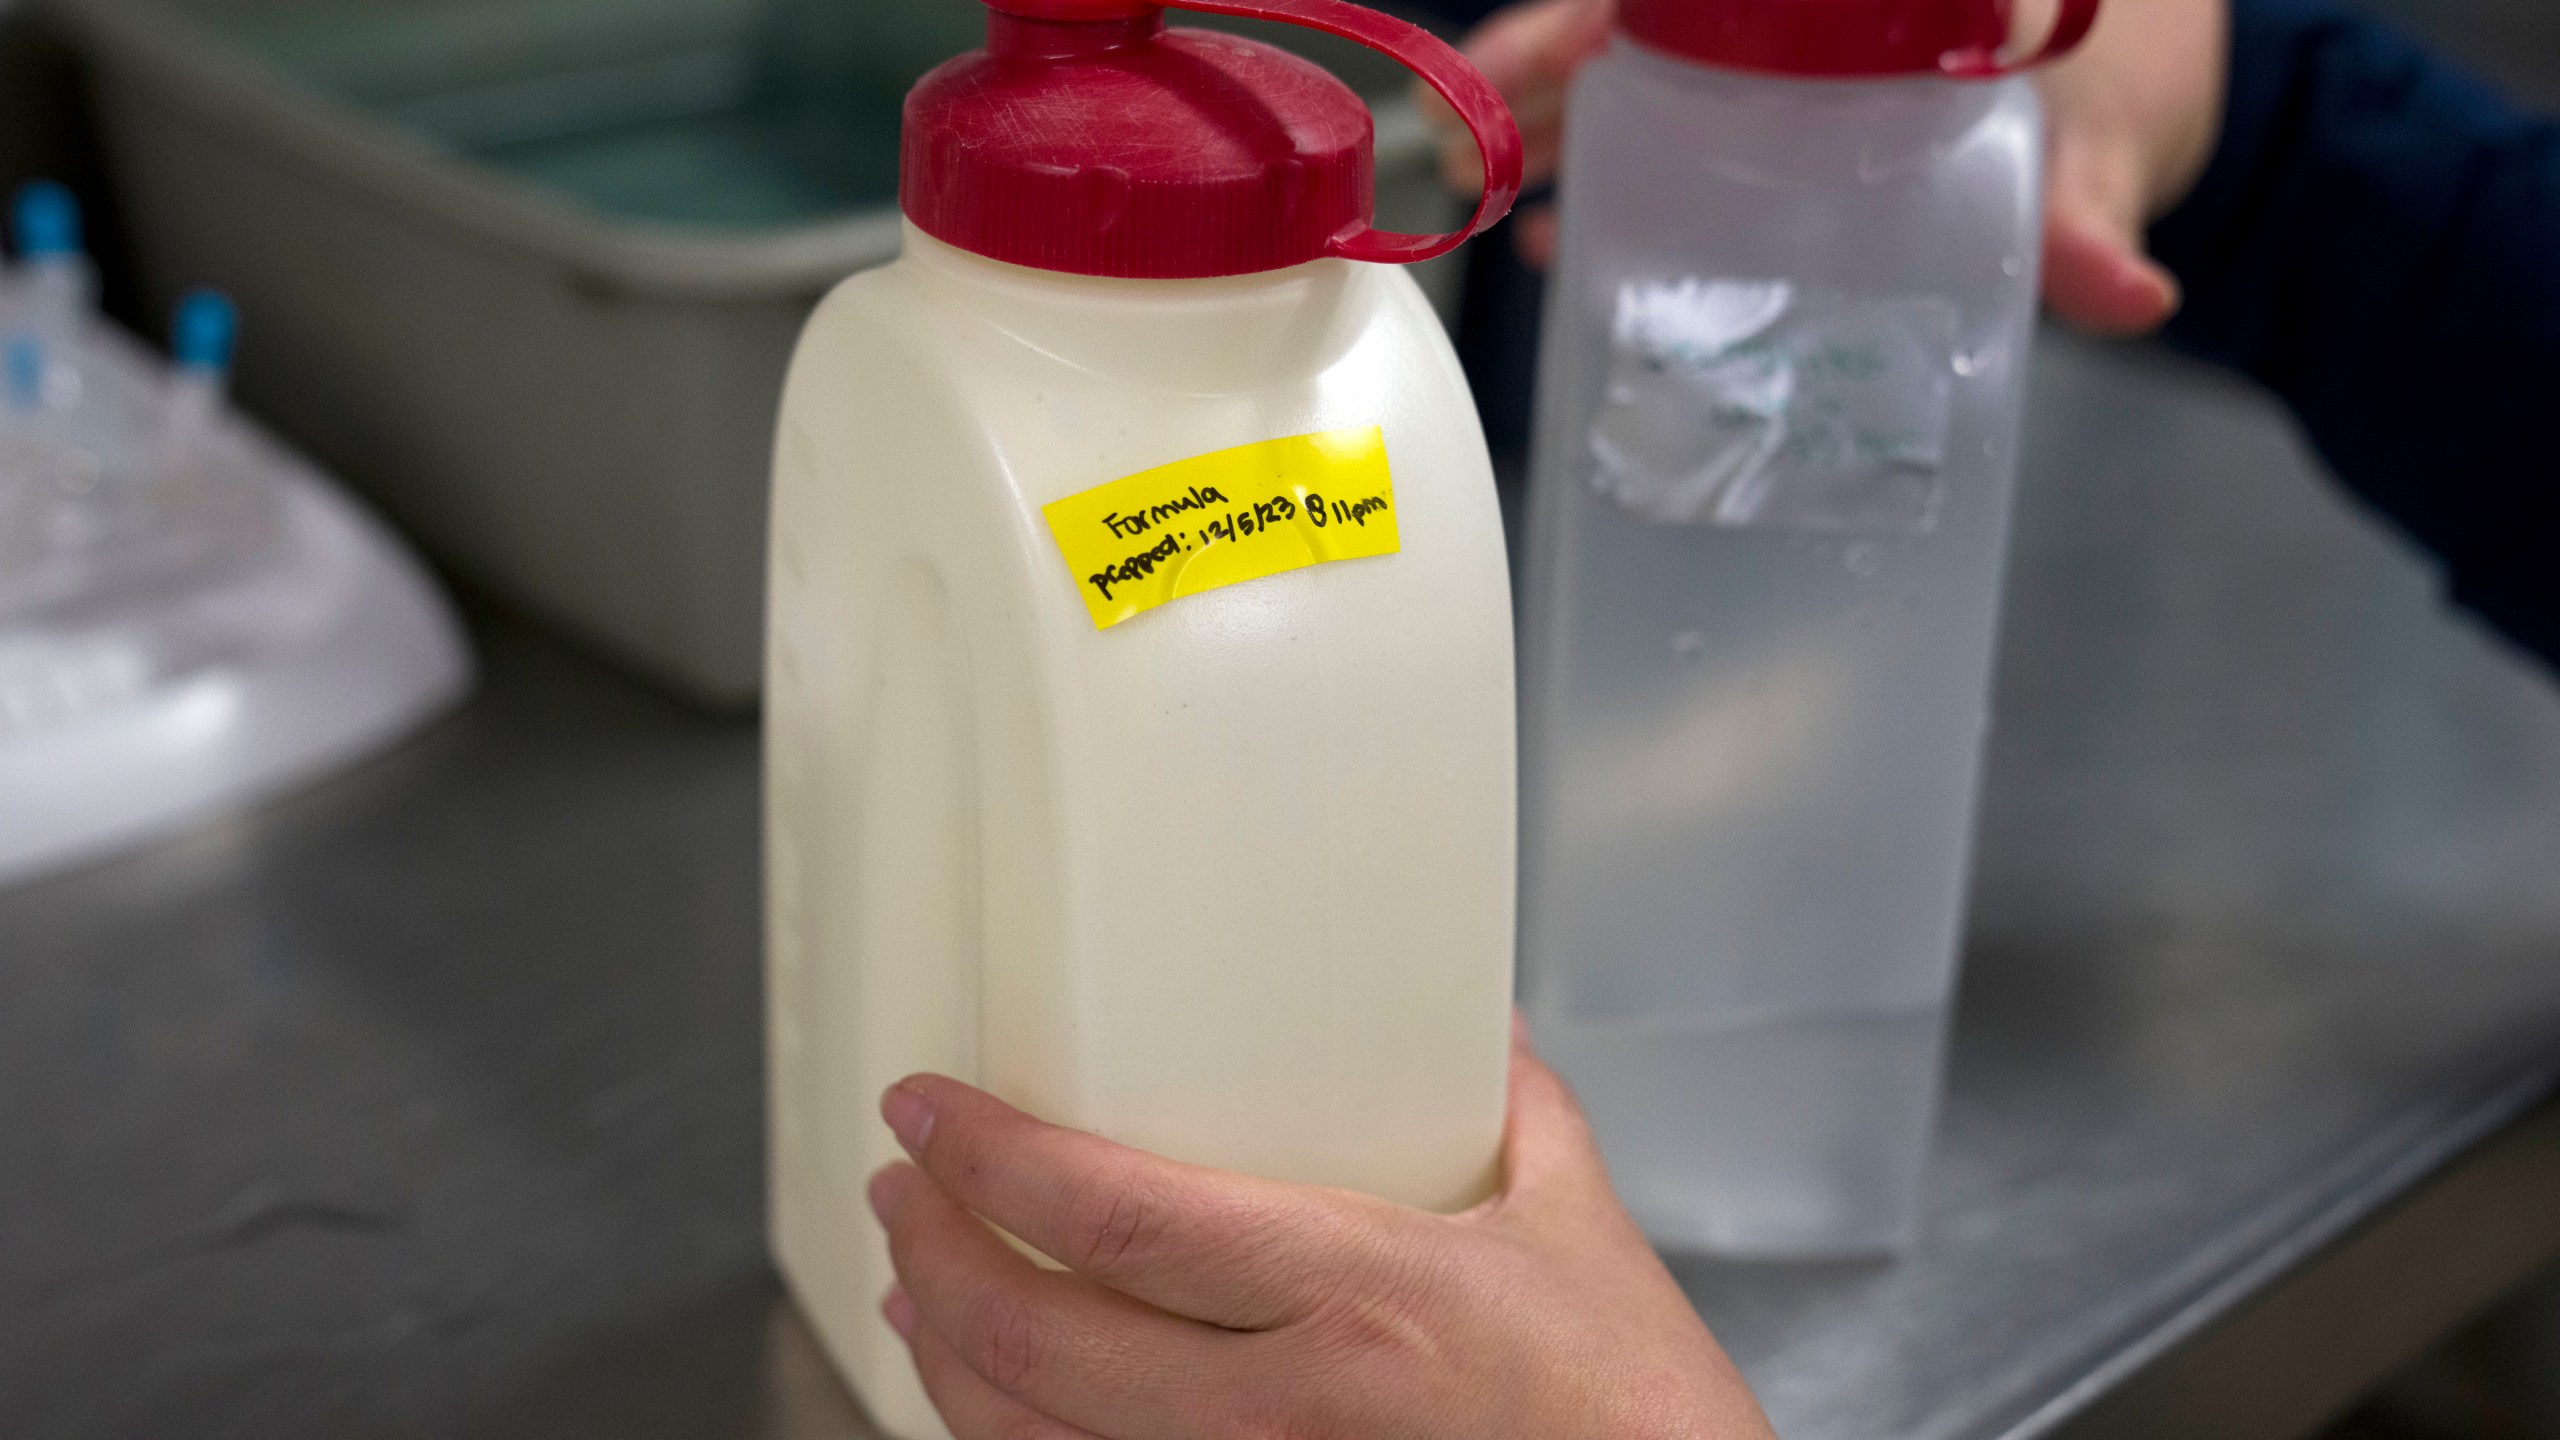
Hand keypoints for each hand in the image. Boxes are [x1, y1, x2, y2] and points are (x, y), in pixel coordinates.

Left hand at [867, 1020, 1776, 1439]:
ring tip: (920, 1286)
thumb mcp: (1584, 1236)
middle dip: (936, 1250)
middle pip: (1034, 1338)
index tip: (931, 1108)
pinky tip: (1000, 1412)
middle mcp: (1282, 1417)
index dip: (994, 1158)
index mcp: (1360, 1298)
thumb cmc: (1637, 1423)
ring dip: (945, 1360)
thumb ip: (1518, 1115)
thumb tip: (1480, 1027)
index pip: (1118, 1219)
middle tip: (905, 1183)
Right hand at [1417, 0, 2229, 335]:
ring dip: (1556, 137)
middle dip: (1543, 77)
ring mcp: (1781, 83)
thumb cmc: (2121, 82)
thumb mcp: (2105, 143)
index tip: (1549, 56)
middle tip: (1471, 149)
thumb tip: (2129, 297)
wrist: (2147, 93)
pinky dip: (1611, 188)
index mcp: (1860, 12)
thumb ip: (2095, 217)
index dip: (1601, 20)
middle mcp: (1802, 30)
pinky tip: (1562, 246)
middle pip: (1641, 30)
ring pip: (1638, 88)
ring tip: (1484, 196)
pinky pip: (1669, 150)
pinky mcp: (1778, 145)